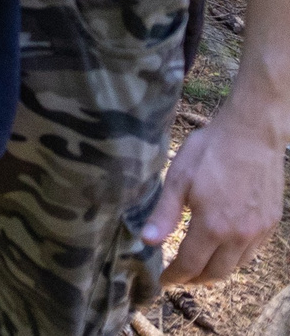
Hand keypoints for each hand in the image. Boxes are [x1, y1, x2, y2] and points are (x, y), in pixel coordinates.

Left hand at [146, 105, 285, 285]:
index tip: (163, 281)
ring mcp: (258, 231)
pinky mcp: (271, 223)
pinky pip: (252, 252)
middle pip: (216, 272)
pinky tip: (224, 250)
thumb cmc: (210, 152)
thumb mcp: (178, 178)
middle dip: (195, 279)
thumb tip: (146, 240)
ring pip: (237, 266)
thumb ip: (164, 214)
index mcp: (213, 226)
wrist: (251, 135)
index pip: (191, 264)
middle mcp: (239, 235)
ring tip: (199, 267)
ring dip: (216, 271)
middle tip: (179, 276)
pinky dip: (236, 258)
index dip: (175, 276)